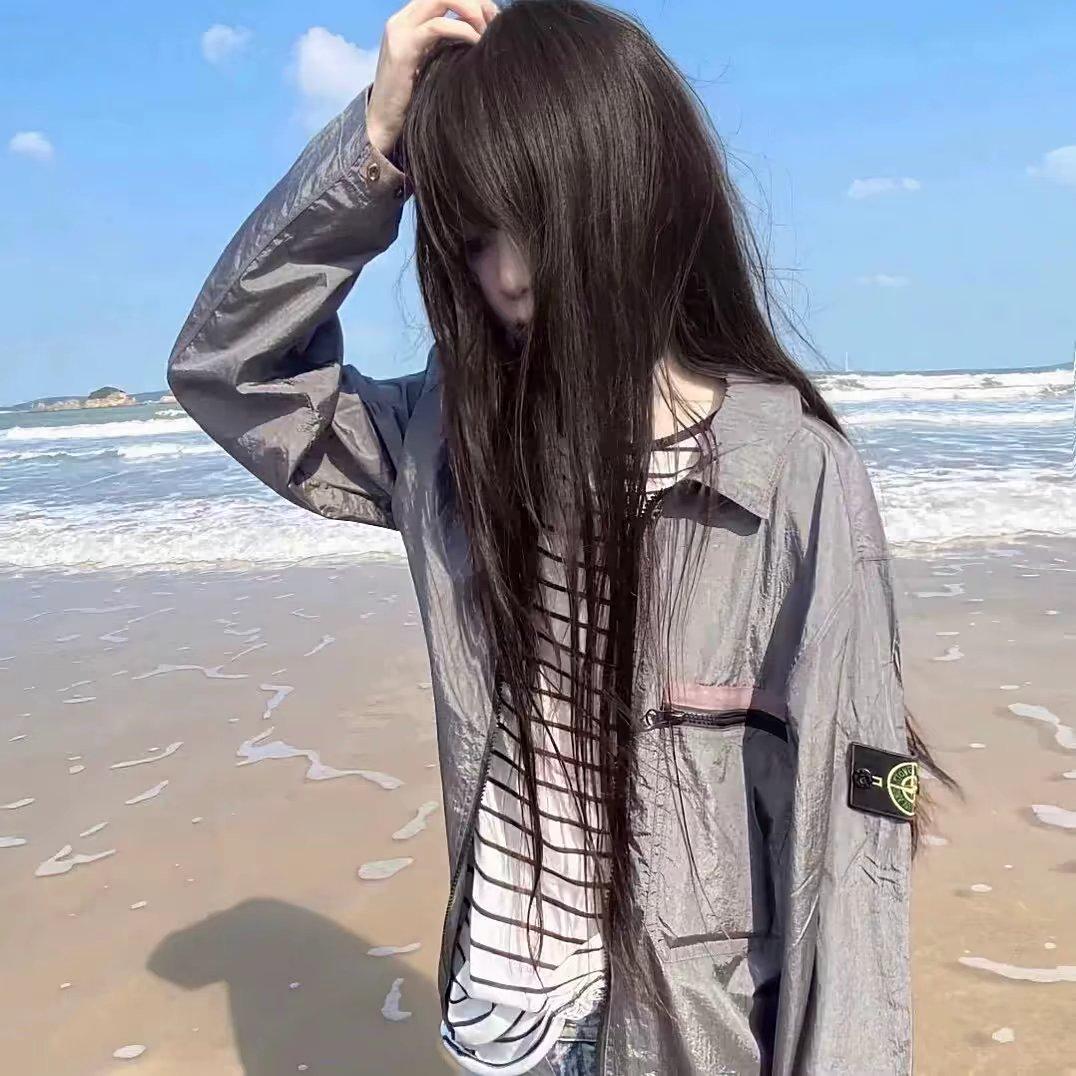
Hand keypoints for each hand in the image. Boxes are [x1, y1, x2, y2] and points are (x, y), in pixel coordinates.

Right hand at [366, 0, 498, 157]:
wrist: (384, 124)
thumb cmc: (413, 101)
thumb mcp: (433, 65)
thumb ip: (448, 46)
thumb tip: (482, 38)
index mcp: (411, 21)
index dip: (471, 2)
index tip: (493, 17)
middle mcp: (403, 19)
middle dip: (474, 2)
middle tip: (494, 20)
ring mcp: (400, 30)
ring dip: (471, 12)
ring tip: (487, 32)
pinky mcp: (403, 47)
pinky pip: (437, 26)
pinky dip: (462, 31)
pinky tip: (476, 44)